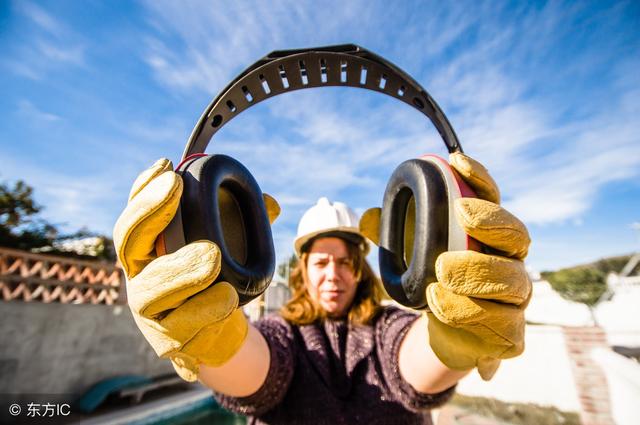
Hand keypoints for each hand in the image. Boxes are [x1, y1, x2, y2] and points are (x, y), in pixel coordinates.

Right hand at [113, 159, 279, 381]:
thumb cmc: (215, 280)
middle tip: (177, 189)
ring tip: (213, 256)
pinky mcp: (169, 342)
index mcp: (149, 250)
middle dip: (149, 212)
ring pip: (150, 292)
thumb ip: (246, 225)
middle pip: (128, 243)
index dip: (144, 189)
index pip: (136, 215)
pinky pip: (180, 329)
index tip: (167, 165)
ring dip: (180, 270)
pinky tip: (227, 296)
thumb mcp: (230, 249)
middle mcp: (141, 276)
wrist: (216, 334)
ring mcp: (150, 311)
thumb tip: (270, 204)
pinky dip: (204, 311)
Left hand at [360, 152, 530, 379]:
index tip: (455, 161)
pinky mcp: (509, 332)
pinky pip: (501, 322)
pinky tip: (438, 301)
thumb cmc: (436, 283)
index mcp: (488, 235)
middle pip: (517, 236)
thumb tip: (368, 218)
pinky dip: (468, 311)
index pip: (491, 199)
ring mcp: (514, 298)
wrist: (449, 333)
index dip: (478, 178)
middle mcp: (509, 261)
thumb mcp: (409, 257)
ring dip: (477, 271)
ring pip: (513, 281)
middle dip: (491, 222)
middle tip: (461, 214)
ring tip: (441, 269)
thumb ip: (391, 238)